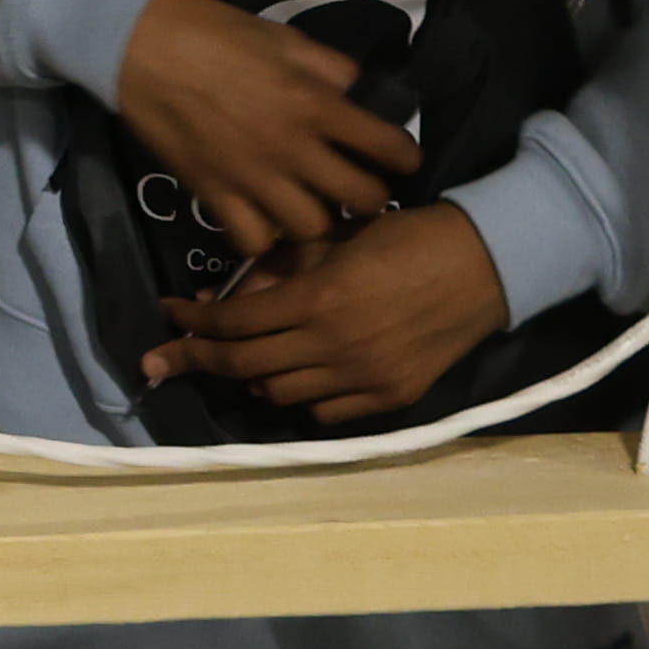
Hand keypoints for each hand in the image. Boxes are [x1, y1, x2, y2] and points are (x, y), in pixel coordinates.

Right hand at [108, 0, 424, 256]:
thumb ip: (326, 66)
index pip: (386, 146)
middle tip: (360, 188)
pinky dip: (264, 236)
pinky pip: (253, 240)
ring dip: (320, 220)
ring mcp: (253, 177)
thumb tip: (351, 89)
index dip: (404, 157)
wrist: (138, 45)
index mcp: (315, 103)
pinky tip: (264, 218)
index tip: (401, 159)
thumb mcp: (281, 35)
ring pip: (313, 228)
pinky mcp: (214, 194)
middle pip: (361, 199)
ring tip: (313, 206)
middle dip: (371, 197)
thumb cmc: (212, 31)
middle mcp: (293, 148)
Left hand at [148, 207, 511, 425]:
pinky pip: (325, 411)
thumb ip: (282, 268)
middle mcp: (335, 347)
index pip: (235, 323)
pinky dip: (302, 395)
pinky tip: (298, 374)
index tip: (168, 315)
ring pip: (280, 394)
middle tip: (162, 358)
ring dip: (251, 377)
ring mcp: (364, 379)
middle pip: (245, 366)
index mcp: (319, 300)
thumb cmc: (407, 237)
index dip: (193, 323)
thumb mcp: (337, 239)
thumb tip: (226, 296)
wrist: (485, 265)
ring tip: (240, 359)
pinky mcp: (390, 399)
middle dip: (196, 360)